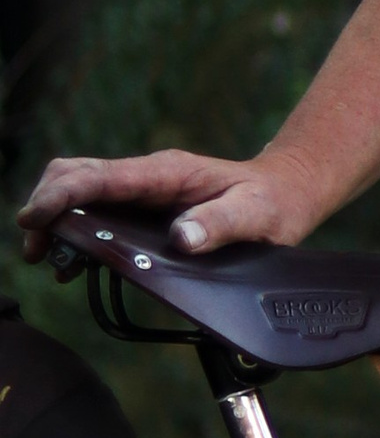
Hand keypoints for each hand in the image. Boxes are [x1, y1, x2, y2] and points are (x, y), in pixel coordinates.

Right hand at [16, 147, 320, 266]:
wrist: (286, 192)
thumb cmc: (271, 203)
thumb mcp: (256, 215)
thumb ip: (220, 224)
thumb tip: (181, 237)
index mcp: (166, 172)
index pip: (99, 176)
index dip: (61, 195)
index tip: (35, 220)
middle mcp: (146, 177)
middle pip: (76, 175)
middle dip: (47, 206)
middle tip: (35, 250)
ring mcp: (141, 191)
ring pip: (80, 191)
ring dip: (55, 221)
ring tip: (45, 260)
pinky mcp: (142, 208)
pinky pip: (96, 211)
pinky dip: (75, 233)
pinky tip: (71, 265)